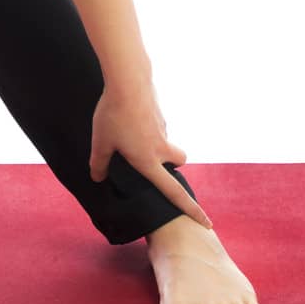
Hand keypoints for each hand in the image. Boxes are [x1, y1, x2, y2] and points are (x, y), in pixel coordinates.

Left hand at [89, 83, 211, 228]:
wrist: (128, 81)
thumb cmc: (113, 114)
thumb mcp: (100, 142)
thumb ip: (100, 164)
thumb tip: (98, 178)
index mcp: (148, 161)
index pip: (174, 192)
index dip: (190, 209)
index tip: (207, 223)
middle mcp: (161, 148)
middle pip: (179, 162)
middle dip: (171, 165)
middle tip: (150, 160)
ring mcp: (164, 130)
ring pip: (167, 143)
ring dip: (156, 144)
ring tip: (128, 134)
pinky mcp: (161, 115)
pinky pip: (157, 127)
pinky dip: (148, 127)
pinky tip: (129, 117)